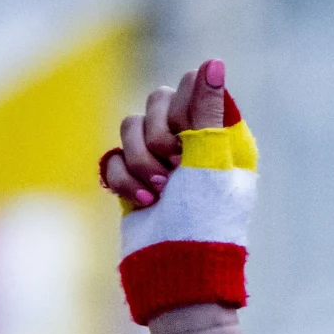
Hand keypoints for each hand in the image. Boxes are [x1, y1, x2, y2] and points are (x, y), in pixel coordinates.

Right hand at [98, 61, 231, 211]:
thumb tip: (213, 62)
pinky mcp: (133, 178)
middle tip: (173, 168)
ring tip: (158, 192)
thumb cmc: (203, 219)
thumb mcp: (209, 160)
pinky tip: (141, 202)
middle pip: (156, 100)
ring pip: (130, 125)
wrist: (174, 271)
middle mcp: (191, 141)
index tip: (190, 141)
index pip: (191, 86)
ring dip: (140, 161)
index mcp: (220, 133)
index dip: (184, 110)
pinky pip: (114, 156)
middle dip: (158, 136)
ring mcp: (161, 160)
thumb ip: (207, 109)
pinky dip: (124, 179)